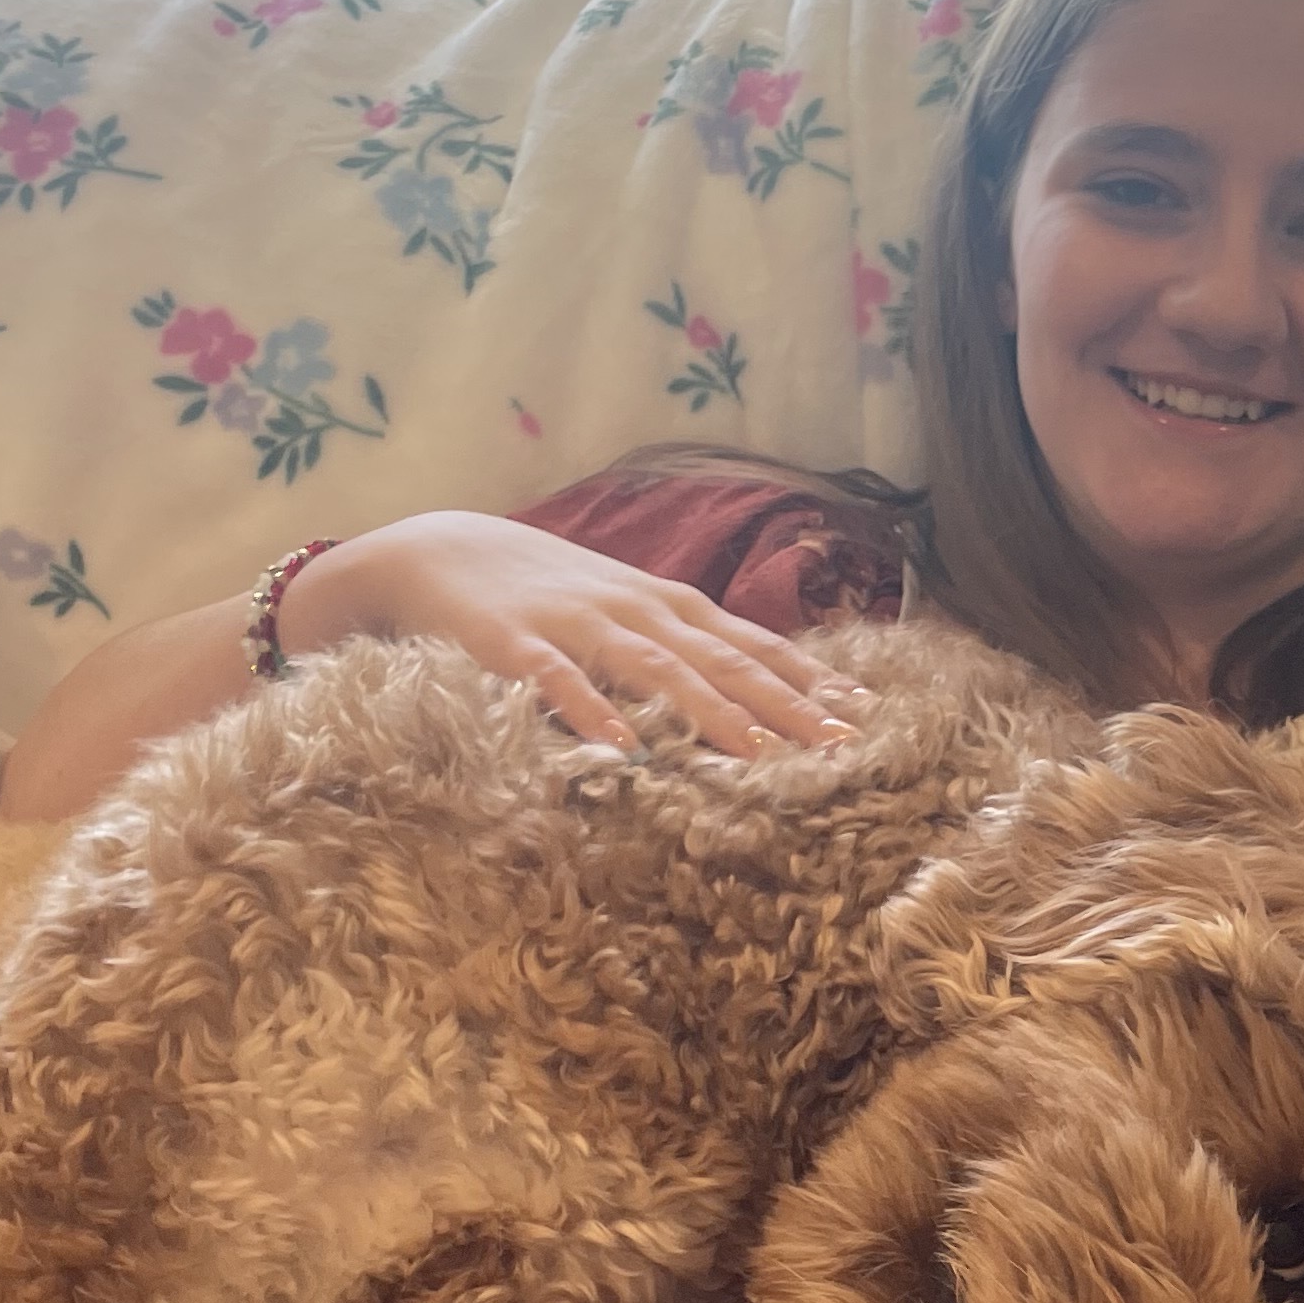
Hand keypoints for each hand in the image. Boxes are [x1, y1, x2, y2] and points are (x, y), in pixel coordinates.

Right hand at [289, 510, 867, 756]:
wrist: (438, 549)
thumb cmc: (547, 590)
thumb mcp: (626, 607)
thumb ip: (687, 642)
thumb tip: (766, 684)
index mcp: (666, 605)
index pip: (751, 644)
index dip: (808, 680)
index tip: (865, 716)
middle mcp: (634, 609)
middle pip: (720, 660)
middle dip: (783, 703)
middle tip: (836, 745)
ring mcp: (576, 624)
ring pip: (654, 668)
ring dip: (707, 709)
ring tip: (754, 752)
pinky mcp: (514, 643)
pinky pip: (557, 682)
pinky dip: (591, 711)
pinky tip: (622, 746)